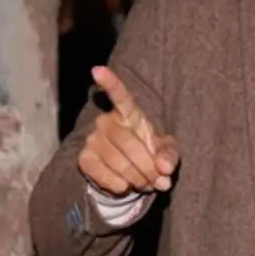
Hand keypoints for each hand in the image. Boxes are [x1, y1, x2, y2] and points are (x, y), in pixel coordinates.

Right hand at [78, 66, 178, 195]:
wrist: (130, 175)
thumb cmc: (151, 154)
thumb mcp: (166, 152)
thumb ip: (170, 155)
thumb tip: (164, 167)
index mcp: (130, 114)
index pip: (120, 96)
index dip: (110, 83)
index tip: (97, 69)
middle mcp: (107, 122)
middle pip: (128, 143)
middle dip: (148, 167)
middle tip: (158, 181)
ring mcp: (93, 140)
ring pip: (117, 161)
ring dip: (137, 178)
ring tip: (146, 184)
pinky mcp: (84, 159)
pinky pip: (103, 174)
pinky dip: (120, 185)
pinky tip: (125, 185)